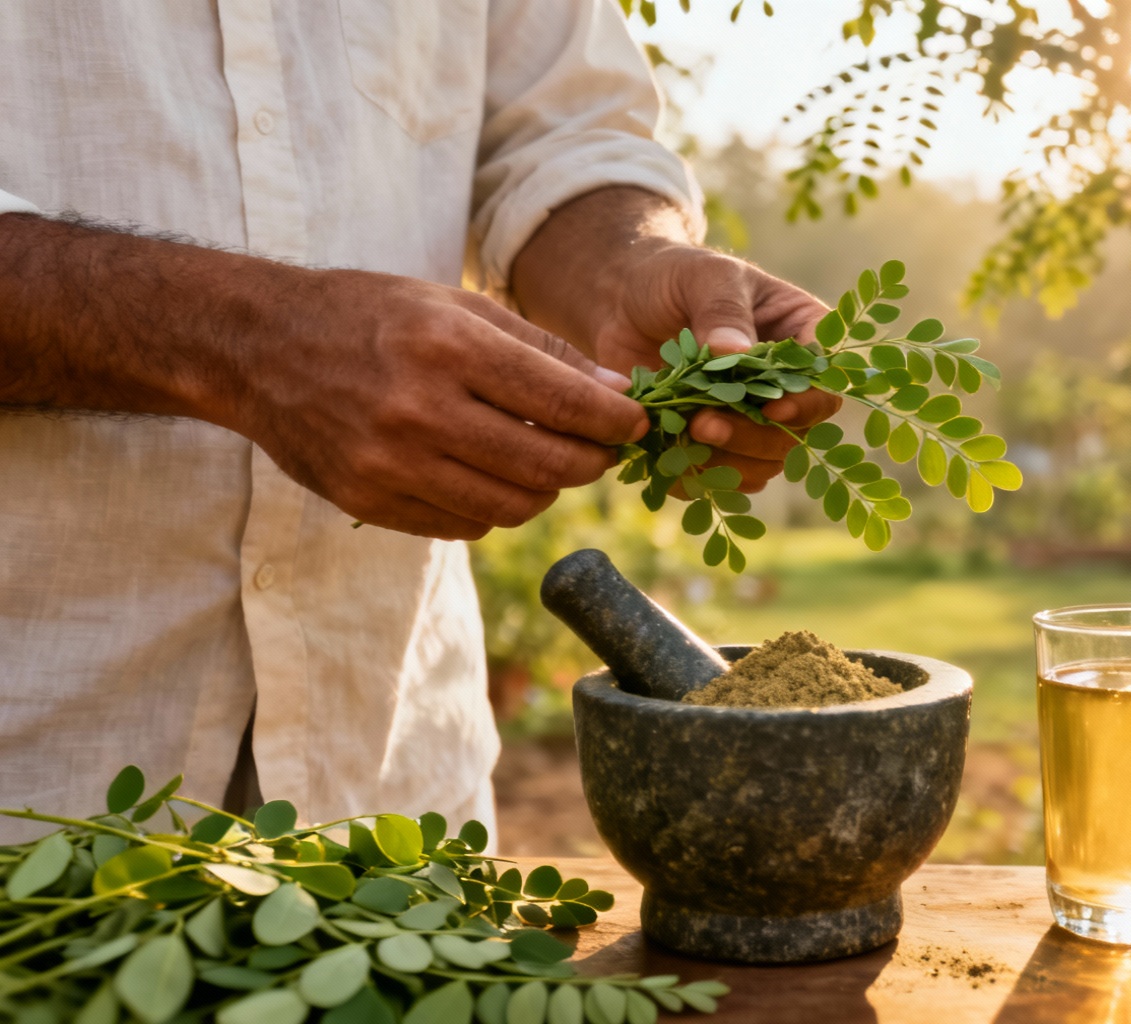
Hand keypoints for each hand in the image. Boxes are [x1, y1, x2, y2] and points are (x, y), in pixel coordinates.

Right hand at [0, 214, 645, 539]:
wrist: (255, 346)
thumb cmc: (369, 314)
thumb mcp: (454, 304)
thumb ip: (539, 349)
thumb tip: (616, 392)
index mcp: (447, 347)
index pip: (564, 403)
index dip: (616, 421)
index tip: (637, 423)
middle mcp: (418, 410)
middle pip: (547, 466)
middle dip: (591, 462)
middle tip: (602, 449)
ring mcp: (389, 464)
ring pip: (511, 507)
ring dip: (546, 490)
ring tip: (549, 462)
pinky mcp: (368, 502)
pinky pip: (464, 524)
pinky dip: (493, 506)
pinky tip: (491, 475)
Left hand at [511, 188, 840, 492]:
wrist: (622, 300)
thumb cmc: (674, 276)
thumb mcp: (703, 276)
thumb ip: (722, 309)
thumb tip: (736, 352)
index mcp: (802, 336)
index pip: (826, 380)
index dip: (809, 403)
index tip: (772, 408)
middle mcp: (785, 384)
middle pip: (796, 432)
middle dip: (754, 437)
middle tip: (705, 426)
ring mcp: (752, 418)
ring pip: (763, 462)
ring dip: (728, 463)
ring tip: (682, 437)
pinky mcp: (715, 443)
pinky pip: (721, 478)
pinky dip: (697, 477)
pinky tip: (667, 460)